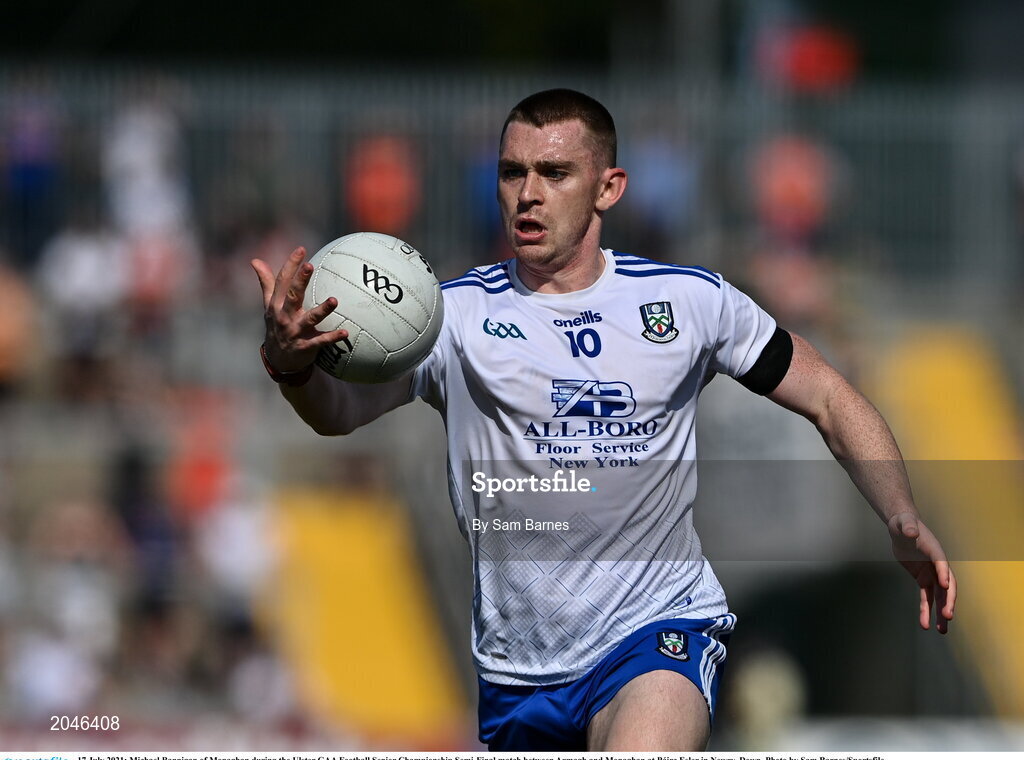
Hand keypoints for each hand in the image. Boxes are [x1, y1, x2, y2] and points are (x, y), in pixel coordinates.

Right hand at [252, 247, 348, 373]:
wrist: (278, 359)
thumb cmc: (277, 326)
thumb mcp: (269, 305)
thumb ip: (266, 283)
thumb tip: (255, 260)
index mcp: (276, 304)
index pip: (282, 281)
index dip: (291, 265)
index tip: (302, 249)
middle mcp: (285, 316)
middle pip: (293, 296)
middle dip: (300, 281)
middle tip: (310, 266)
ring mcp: (295, 332)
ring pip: (310, 319)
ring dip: (322, 310)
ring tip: (334, 300)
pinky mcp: (306, 346)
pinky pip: (321, 341)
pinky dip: (333, 337)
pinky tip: (346, 332)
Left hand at [887, 512, 955, 633]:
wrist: (902, 528)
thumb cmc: (904, 523)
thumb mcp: (904, 523)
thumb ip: (908, 527)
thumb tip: (911, 531)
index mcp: (935, 551)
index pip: (942, 564)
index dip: (944, 574)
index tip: (945, 585)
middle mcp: (937, 565)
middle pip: (947, 585)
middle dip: (948, 601)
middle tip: (947, 616)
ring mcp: (932, 573)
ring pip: (939, 596)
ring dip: (941, 613)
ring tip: (941, 630)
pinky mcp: (923, 579)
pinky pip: (926, 597)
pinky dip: (926, 610)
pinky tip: (925, 624)